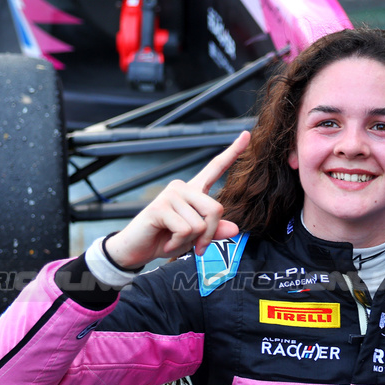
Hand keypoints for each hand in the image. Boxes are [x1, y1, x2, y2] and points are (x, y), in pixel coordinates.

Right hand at [105, 131, 249, 267]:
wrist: (138, 250)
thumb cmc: (167, 239)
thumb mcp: (196, 238)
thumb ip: (215, 231)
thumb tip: (235, 228)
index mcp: (194, 191)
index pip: (215, 167)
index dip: (233, 152)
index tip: (246, 134)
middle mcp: (183, 188)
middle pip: (216, 209)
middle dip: (209, 233)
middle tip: (196, 245)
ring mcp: (171, 195)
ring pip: (201, 223)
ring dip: (192, 241)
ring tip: (175, 240)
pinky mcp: (160, 207)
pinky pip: (186, 230)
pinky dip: (179, 243)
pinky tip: (167, 242)